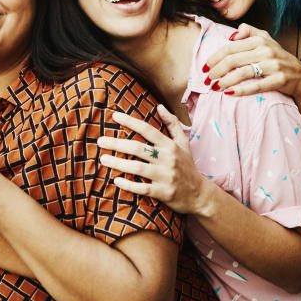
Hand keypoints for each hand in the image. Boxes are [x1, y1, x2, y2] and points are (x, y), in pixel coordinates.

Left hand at [96, 106, 213, 216]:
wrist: (199, 194)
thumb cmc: (187, 166)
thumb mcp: (184, 143)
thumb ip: (172, 124)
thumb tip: (159, 106)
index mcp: (170, 145)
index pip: (148, 129)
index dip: (130, 122)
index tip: (114, 116)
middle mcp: (168, 159)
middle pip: (138, 148)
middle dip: (117, 143)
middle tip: (100, 141)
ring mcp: (165, 176)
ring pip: (138, 168)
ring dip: (118, 163)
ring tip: (103, 159)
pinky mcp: (164, 193)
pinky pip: (143, 189)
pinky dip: (129, 185)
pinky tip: (116, 181)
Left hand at [203, 23, 300, 101]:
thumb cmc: (278, 58)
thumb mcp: (266, 40)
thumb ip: (249, 32)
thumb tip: (232, 34)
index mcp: (260, 39)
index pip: (230, 48)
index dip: (214, 57)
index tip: (204, 67)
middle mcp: (266, 50)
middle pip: (233, 60)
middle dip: (216, 71)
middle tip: (206, 80)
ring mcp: (273, 65)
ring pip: (242, 72)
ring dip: (225, 81)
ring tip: (214, 87)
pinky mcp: (279, 80)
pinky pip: (256, 86)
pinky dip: (241, 90)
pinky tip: (229, 93)